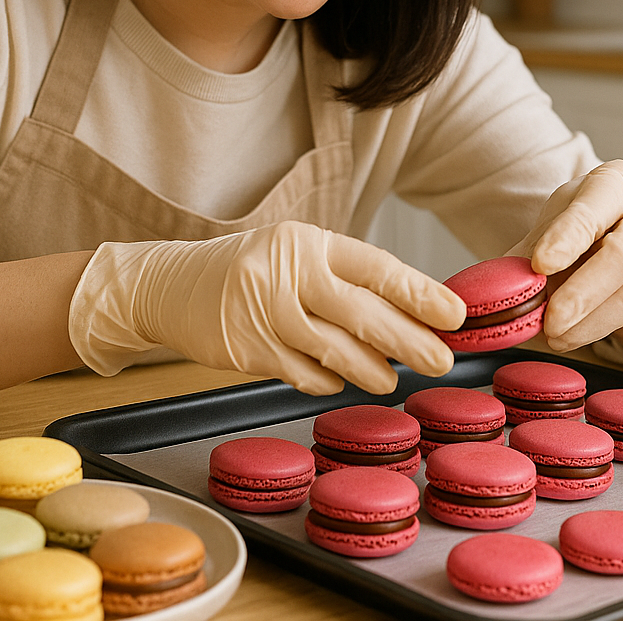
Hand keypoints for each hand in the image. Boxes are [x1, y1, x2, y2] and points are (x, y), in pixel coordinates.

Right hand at [70, 220, 465, 395]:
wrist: (168, 284)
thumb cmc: (247, 269)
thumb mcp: (294, 253)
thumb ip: (343, 277)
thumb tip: (412, 311)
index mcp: (307, 242)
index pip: (376, 267)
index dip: (419, 293)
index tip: (454, 314)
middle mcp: (288, 273)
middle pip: (363, 314)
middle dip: (410, 341)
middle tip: (442, 360)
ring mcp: (264, 313)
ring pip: (336, 351)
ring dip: (373, 369)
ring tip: (393, 379)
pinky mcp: (246, 349)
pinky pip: (302, 373)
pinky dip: (326, 380)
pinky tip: (337, 379)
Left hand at [508, 161, 622, 352]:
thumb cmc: (592, 218)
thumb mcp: (559, 215)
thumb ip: (533, 244)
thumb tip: (498, 280)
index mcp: (619, 184)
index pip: (593, 210)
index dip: (566, 239)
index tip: (539, 265)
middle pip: (622, 256)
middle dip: (582, 293)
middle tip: (550, 319)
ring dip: (588, 322)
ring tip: (552, 334)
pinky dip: (595, 329)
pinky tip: (569, 336)